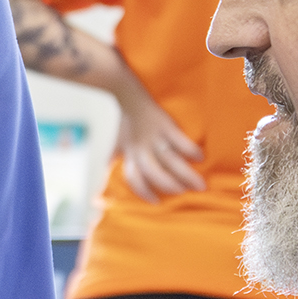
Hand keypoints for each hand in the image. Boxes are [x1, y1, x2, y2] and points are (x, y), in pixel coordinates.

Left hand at [116, 88, 204, 202]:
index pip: (135, 180)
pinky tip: (201, 158)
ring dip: (186, 175)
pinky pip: (180, 141)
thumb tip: (97, 188)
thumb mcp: (115, 146)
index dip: (144, 193)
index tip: (156, 202)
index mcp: (130, 156)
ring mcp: (154, 137)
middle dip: (171, 186)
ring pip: (171, 161)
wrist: (128, 96)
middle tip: (185, 193)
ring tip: (200, 185)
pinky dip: (191, 150)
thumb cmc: (124, 125)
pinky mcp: (165, 125)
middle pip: (156, 174)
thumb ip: (110, 165)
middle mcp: (141, 149)